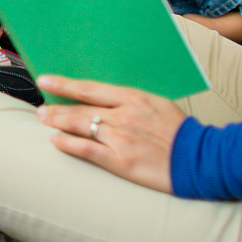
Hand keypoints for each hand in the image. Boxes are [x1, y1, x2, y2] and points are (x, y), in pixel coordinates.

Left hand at [33, 75, 184, 191]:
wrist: (201, 159)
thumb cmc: (180, 132)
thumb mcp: (158, 105)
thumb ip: (131, 101)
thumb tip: (104, 99)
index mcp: (134, 98)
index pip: (90, 88)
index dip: (64, 84)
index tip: (46, 80)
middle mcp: (124, 115)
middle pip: (80, 108)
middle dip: (56, 107)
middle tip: (40, 108)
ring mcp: (121, 138)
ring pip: (80, 126)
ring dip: (57, 122)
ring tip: (43, 120)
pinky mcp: (121, 161)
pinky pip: (87, 150)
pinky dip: (68, 144)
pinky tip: (56, 141)